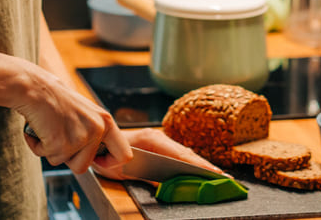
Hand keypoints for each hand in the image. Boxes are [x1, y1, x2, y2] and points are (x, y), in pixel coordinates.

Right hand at [18, 70, 131, 173]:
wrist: (34, 87)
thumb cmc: (55, 98)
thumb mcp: (86, 112)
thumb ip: (95, 131)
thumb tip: (99, 155)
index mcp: (106, 121)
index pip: (124, 154)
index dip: (110, 163)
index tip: (97, 161)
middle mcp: (97, 129)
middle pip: (86, 165)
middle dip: (69, 157)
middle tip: (60, 136)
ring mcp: (80, 137)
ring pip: (66, 163)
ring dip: (53, 151)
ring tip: (50, 129)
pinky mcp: (61, 143)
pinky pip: (47, 157)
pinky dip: (39, 146)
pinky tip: (39, 129)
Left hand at [91, 128, 226, 180]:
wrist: (96, 143)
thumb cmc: (106, 154)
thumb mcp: (120, 166)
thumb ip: (141, 172)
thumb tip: (159, 181)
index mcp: (153, 140)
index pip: (181, 155)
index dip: (198, 165)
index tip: (214, 173)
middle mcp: (159, 138)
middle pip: (187, 155)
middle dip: (205, 167)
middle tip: (224, 178)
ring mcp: (159, 142)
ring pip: (184, 155)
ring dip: (200, 166)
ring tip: (217, 177)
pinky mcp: (158, 148)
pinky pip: (177, 157)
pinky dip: (190, 165)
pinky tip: (199, 173)